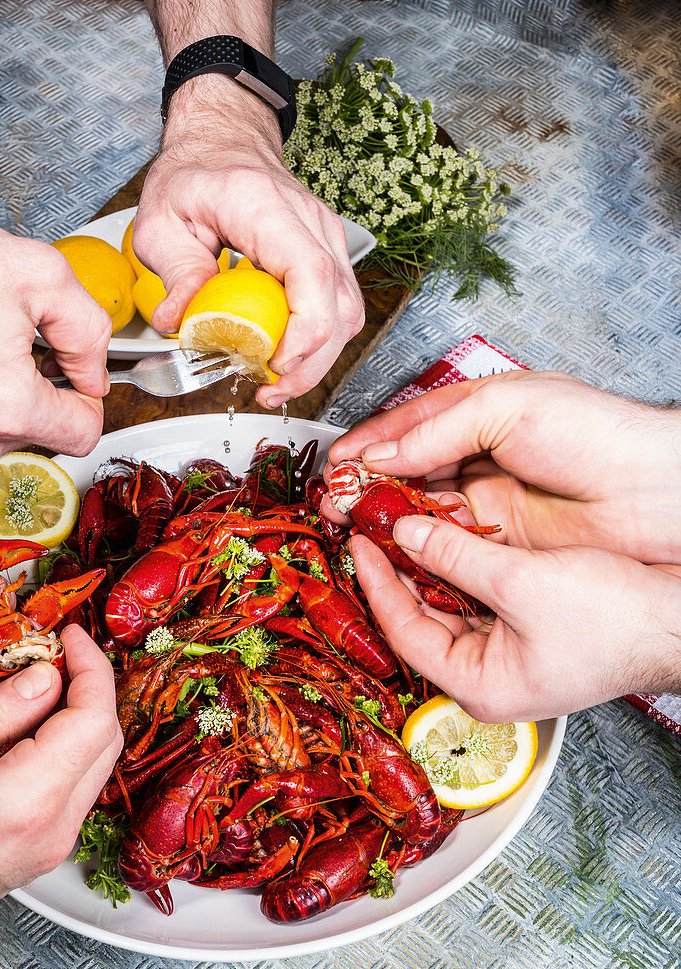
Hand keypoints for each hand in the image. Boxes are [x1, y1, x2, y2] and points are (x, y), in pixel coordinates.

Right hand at [0, 625, 121, 968]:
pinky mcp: (44, 850)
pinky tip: (17, 726)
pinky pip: (73, 785)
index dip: (90, 665)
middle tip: (50, 653)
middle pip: (106, 738)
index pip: (95, 717)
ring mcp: (54, 846)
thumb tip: (44, 675)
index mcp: (28, 802)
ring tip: (26, 685)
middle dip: (87, 685)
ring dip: (73, 714)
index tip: (68, 635)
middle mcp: (55, 829)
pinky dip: (59, 746)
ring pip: (94, 761)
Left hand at [132, 76, 364, 406]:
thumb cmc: (194, 173)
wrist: (222, 139)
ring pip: (348, 311)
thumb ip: (175, 272)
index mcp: (263, 205)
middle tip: (269, 389)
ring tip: (274, 381)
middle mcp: (308, 219)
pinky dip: (318, 342)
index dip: (305, 328)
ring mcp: (326, 236)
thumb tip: (179, 323)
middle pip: (339, 303)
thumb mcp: (161, 220)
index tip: (278, 363)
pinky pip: (338, 307)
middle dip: (311, 362)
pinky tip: (285, 357)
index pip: (310, 271)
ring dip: (318, 358)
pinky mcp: (328, 254)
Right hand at [327, 371, 680, 563]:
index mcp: (481, 411)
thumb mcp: (505, 409)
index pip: (409, 425)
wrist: (651, 493)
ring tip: (350, 523)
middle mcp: (480, 454)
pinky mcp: (499, 541)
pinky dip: (416, 543)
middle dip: (366, 483)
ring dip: (384, 514)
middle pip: (407, 469)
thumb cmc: (593, 433)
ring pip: (421, 507)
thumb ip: (436, 431)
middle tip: (334, 500)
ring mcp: (489, 499)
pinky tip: (392, 544)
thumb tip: (380, 454)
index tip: (335, 463)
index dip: (369, 443)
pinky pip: (446, 542)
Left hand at [352, 518, 680, 721]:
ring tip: (404, 525)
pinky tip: (448, 536)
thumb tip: (407, 532)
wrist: (678, 621)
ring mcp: (505, 657)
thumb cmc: (616, 622)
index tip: (361, 544)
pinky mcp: (524, 634)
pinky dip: (460, 568)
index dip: (378, 583)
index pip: (404, 632)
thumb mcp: (522, 581)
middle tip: (376, 529)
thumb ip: (456, 555)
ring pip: (448, 605)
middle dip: (400, 571)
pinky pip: (476, 599)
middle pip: (421, 619)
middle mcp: (486, 678)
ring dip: (429, 565)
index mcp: (478, 687)